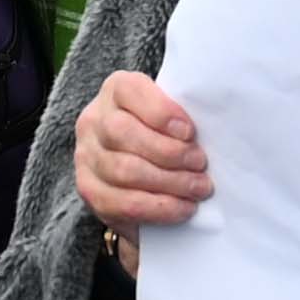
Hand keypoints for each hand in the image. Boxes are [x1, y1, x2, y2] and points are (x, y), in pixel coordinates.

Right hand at [69, 72, 212, 236]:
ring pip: (124, 170)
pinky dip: (159, 208)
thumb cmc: (165, 139)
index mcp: (116, 91)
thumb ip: (182, 119)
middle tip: (201, 165)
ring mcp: (86, 156)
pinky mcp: (89, 190)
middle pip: (122, 133)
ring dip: (169, 182)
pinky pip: (123, 203)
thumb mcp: (171, 118)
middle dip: (169, 152)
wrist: (139, 179)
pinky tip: (183, 208)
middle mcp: (94, 120)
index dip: (160, 111)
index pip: (129, 91)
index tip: (190, 132)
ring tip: (198, 188)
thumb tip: (213, 132)